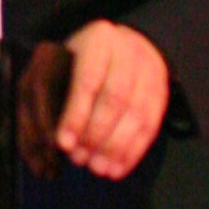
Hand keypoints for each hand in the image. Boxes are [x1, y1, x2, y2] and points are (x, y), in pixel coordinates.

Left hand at [18, 21, 170, 178]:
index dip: (76, 114)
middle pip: (116, 98)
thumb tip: (46, 134)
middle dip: (96, 134)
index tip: (63, 143)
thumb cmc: (83, 57)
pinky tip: (118, 168)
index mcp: (99, 39)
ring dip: (116, 148)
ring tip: (98, 169)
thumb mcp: (65, 57)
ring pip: (137, 114)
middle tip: (79, 159)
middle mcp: (129, 51)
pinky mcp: (162, 93)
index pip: (88, 80)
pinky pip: (151, 126)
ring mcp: (150, 72)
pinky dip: (134, 151)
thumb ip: (53, 87)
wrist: (128, 44)